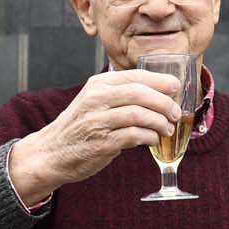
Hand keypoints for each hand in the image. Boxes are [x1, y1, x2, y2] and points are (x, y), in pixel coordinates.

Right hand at [8, 70, 181, 200]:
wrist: (52, 152)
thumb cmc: (80, 127)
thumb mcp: (94, 101)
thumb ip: (120, 94)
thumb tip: (161, 93)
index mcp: (97, 85)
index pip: (135, 76)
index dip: (160, 81)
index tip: (177, 87)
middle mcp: (96, 100)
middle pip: (139, 94)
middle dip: (164, 102)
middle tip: (176, 112)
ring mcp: (98, 121)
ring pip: (139, 115)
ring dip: (159, 122)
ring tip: (168, 128)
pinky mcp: (102, 143)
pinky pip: (134, 136)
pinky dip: (149, 137)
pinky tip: (153, 139)